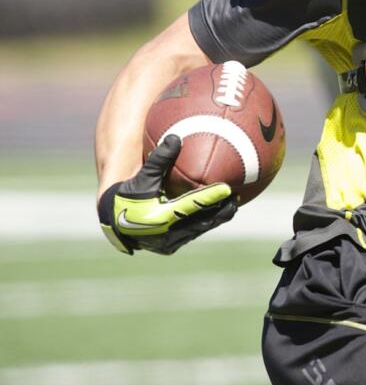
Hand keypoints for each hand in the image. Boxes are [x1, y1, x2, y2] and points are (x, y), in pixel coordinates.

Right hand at [97, 135, 236, 254]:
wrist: (110, 222)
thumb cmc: (126, 195)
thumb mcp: (141, 177)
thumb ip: (159, 159)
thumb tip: (176, 137)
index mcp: (159, 217)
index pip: (191, 206)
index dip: (210, 197)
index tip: (228, 188)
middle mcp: (166, 234)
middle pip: (201, 222)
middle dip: (220, 211)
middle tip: (236, 197)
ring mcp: (168, 243)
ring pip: (199, 230)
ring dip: (216, 218)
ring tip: (233, 205)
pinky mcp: (169, 247)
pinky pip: (193, 234)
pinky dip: (205, 223)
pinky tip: (218, 213)